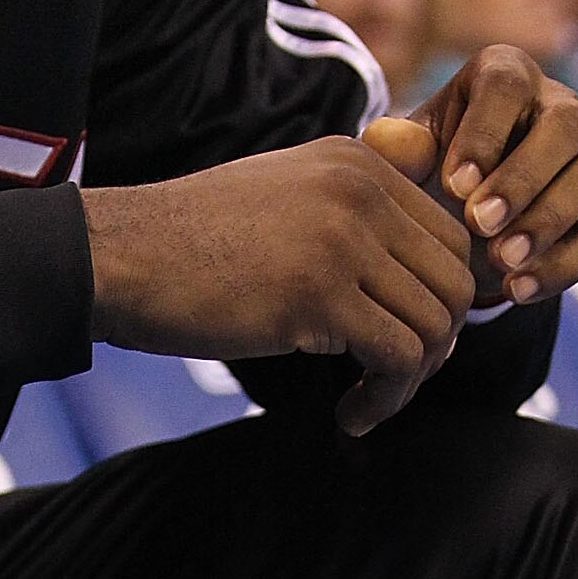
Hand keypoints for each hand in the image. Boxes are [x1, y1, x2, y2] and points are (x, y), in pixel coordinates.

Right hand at [83, 136, 474, 436]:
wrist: (120, 256)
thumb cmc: (193, 245)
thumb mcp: (285, 198)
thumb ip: (351, 214)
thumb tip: (421, 274)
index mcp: (360, 164)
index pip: (452, 241)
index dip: (441, 304)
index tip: (401, 344)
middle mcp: (362, 190)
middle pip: (457, 284)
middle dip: (437, 346)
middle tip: (390, 379)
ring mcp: (344, 239)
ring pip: (435, 326)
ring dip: (409, 382)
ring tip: (366, 402)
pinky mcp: (320, 294)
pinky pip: (397, 359)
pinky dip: (384, 400)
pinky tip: (349, 414)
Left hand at [391, 46, 577, 304]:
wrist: (459, 223)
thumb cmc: (431, 175)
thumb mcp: (405, 162)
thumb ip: (393, 150)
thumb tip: (392, 140)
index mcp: (505, 76)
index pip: (507, 86)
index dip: (484, 134)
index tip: (454, 186)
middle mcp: (559, 106)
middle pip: (567, 123)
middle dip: (524, 178)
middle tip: (478, 226)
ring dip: (552, 219)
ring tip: (501, 262)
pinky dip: (568, 263)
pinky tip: (519, 289)